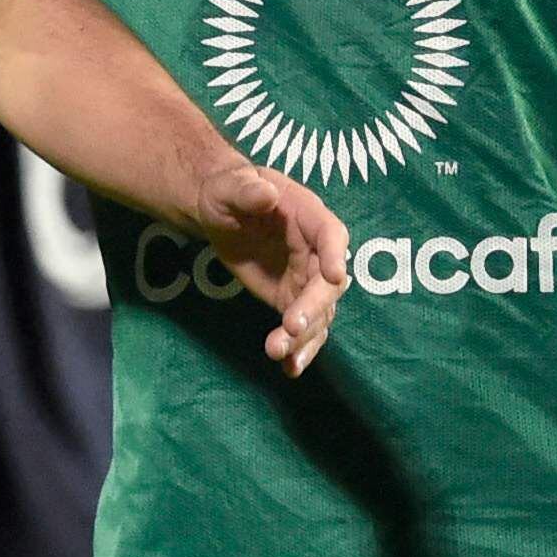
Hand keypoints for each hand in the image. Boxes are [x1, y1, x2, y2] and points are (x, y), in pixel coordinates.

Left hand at [178, 159, 346, 370]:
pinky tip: (289, 369)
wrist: (221, 212)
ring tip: (279, 354)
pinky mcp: (291, 299)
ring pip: (318, 313)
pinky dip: (299, 348)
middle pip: (327, 284)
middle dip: (313, 307)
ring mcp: (307, 278)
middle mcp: (316, 251)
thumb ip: (248, 190)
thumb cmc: (228, 191)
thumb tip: (266, 194)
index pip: (331, 235)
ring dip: (304, 336)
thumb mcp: (230, 187)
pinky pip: (304, 327)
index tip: (334, 275)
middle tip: (291, 326)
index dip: (334, 254)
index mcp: (308, 216)